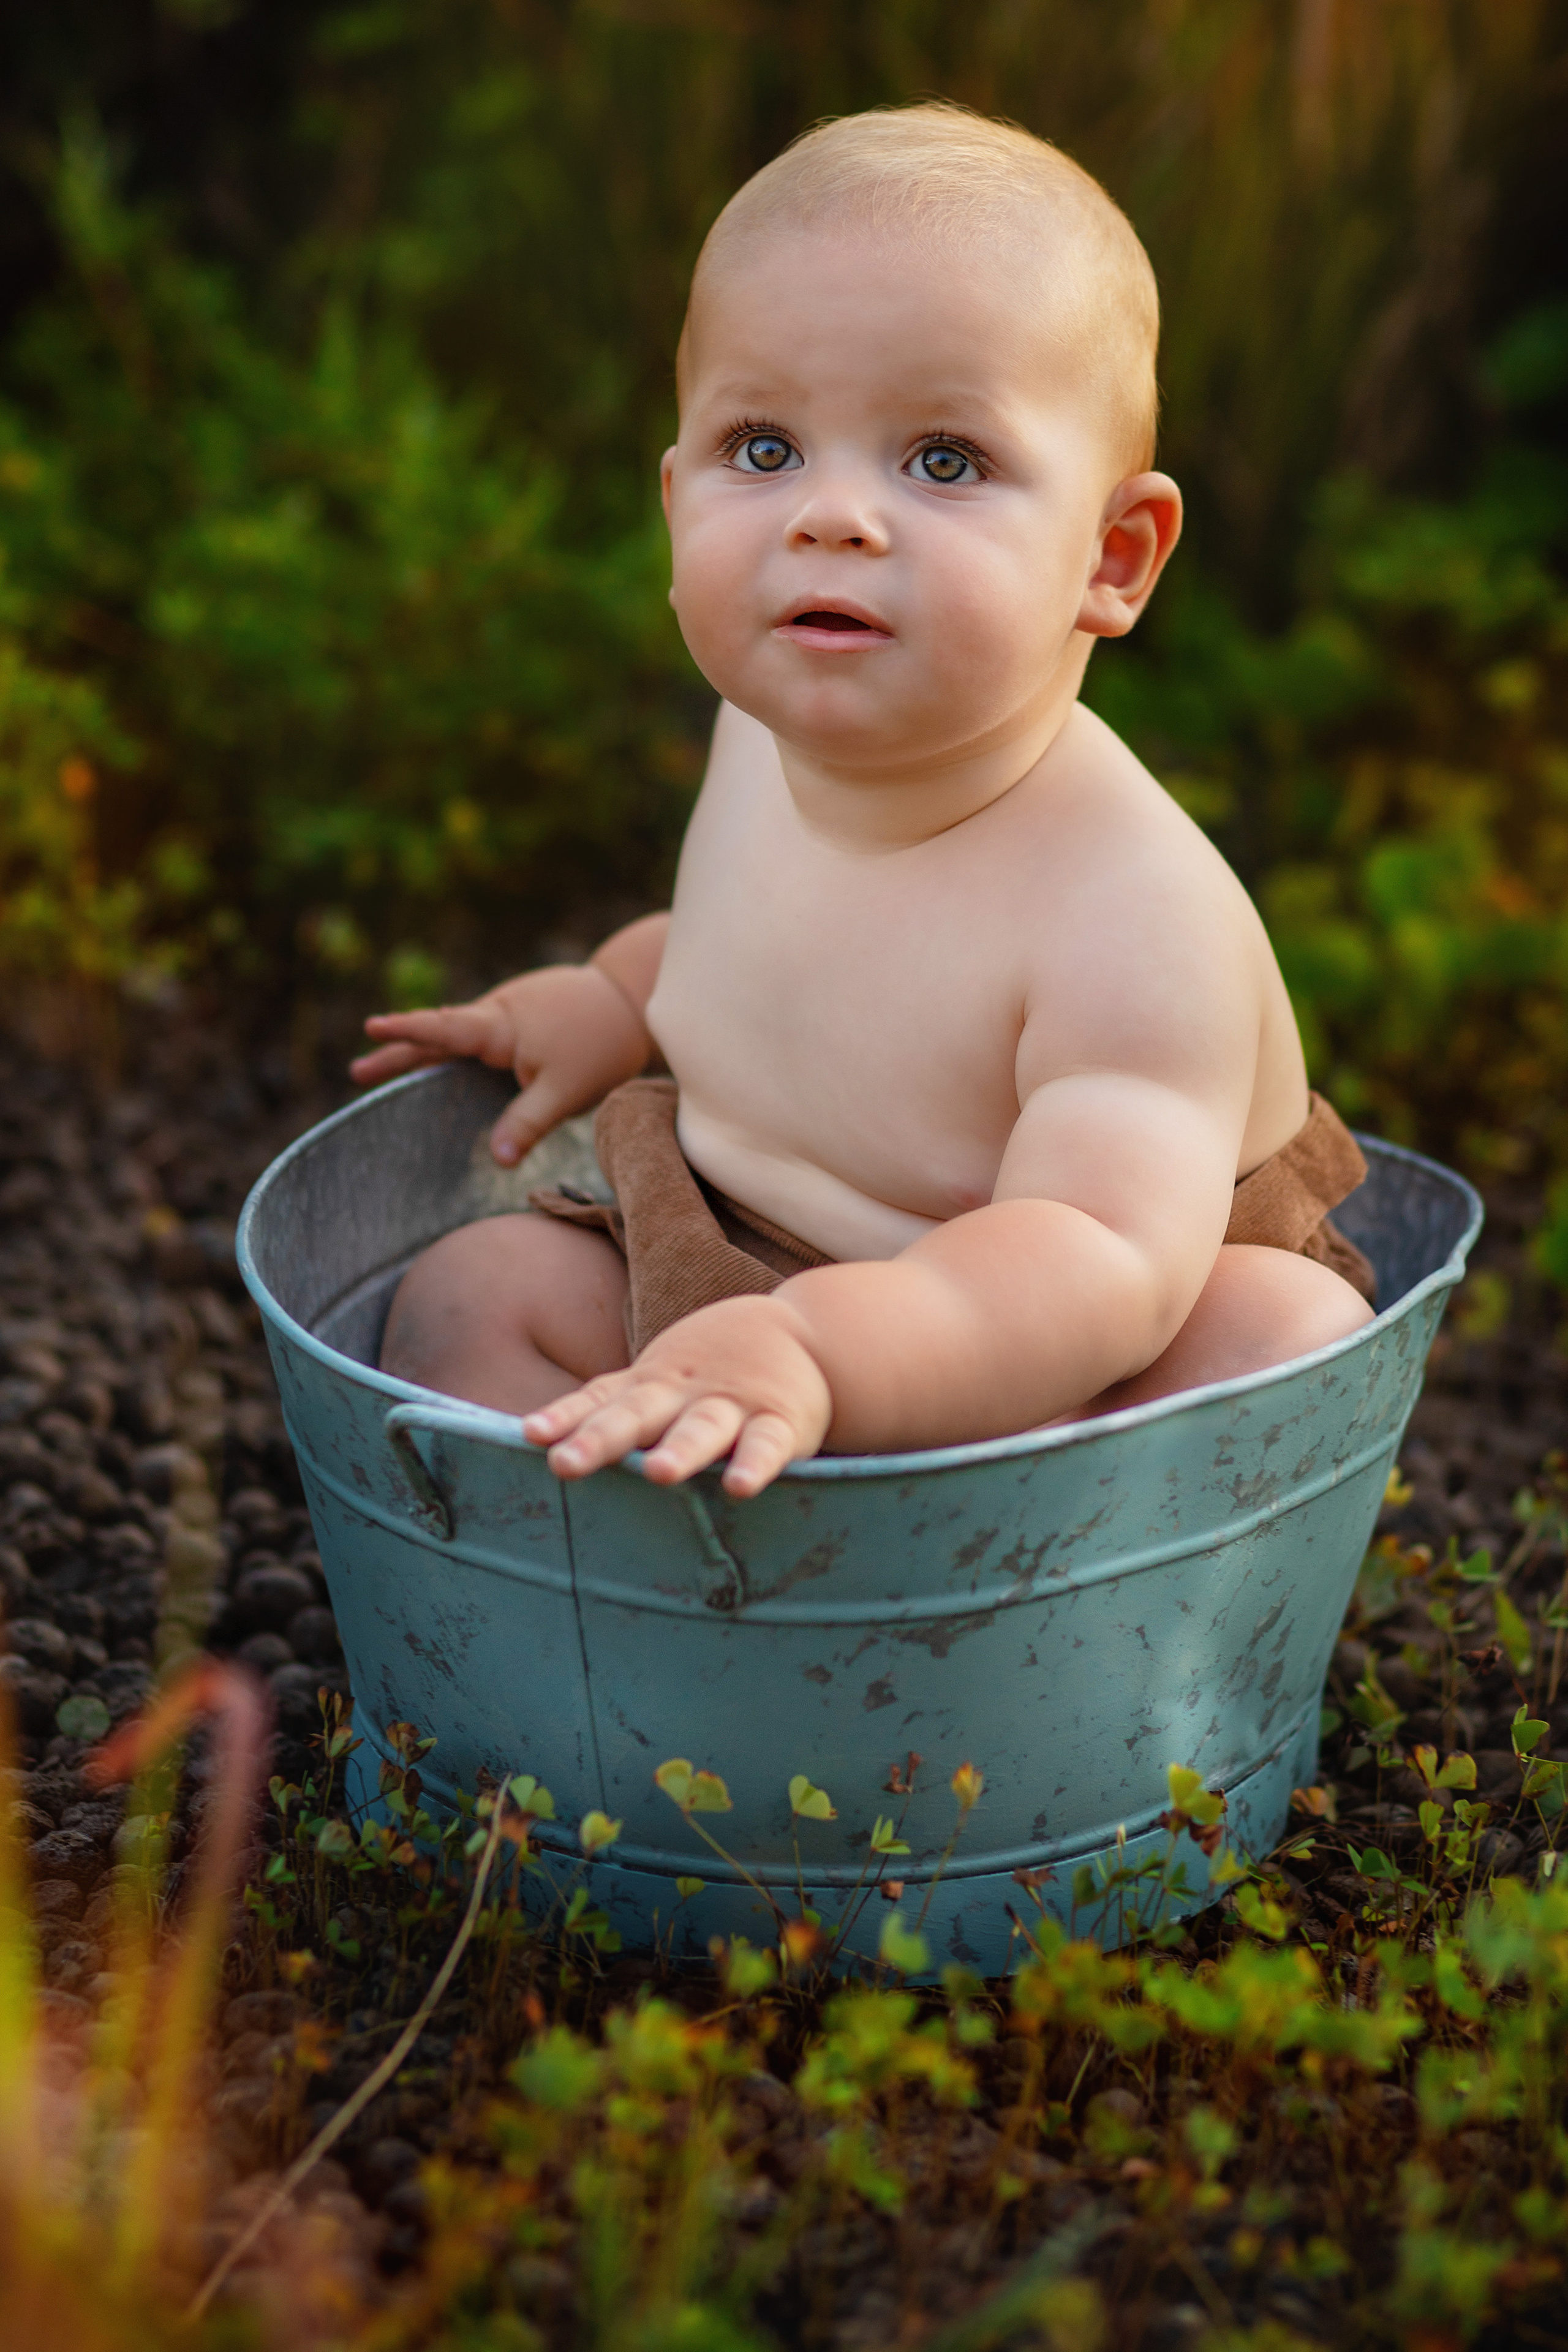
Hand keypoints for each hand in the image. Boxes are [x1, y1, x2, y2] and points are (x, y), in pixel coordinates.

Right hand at [349, 965, 649, 1164]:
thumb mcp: (566, 1090)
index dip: (408, 1032)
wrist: (629, 1002)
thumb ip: (529, 1123)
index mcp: (500, 1026)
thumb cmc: (600, 1043)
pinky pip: (471, 1039)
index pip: (445, 1029)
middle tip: (356, 1071)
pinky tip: (435, 1066)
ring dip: (416, 1050)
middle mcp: (494, 1015)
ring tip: (371, 1069)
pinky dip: (447, 1051)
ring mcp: (502, 1017)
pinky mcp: (514, 1023)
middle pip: (436, 1035)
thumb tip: (498, 1160)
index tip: (372, 1028)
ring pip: (452, 1036)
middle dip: (397, 1050)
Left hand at [522, 1295, 833, 1496]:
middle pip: (637, 1415)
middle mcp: (684, 1394)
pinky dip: (754, 1464)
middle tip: (566, 1463)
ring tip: (658, 1473)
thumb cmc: (713, 1371)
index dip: (566, 1417)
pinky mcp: (780, 1422)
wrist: (804, 1332)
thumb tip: (541, 1450)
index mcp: (651, 1386)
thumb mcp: (659, 1383)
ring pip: (701, 1429)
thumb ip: (611, 1411)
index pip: (600, 1400)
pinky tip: (740, 1487)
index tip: (532, 1434)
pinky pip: (766, 1446)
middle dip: (601, 1440)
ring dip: (681, 1450)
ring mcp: (733, 1406)